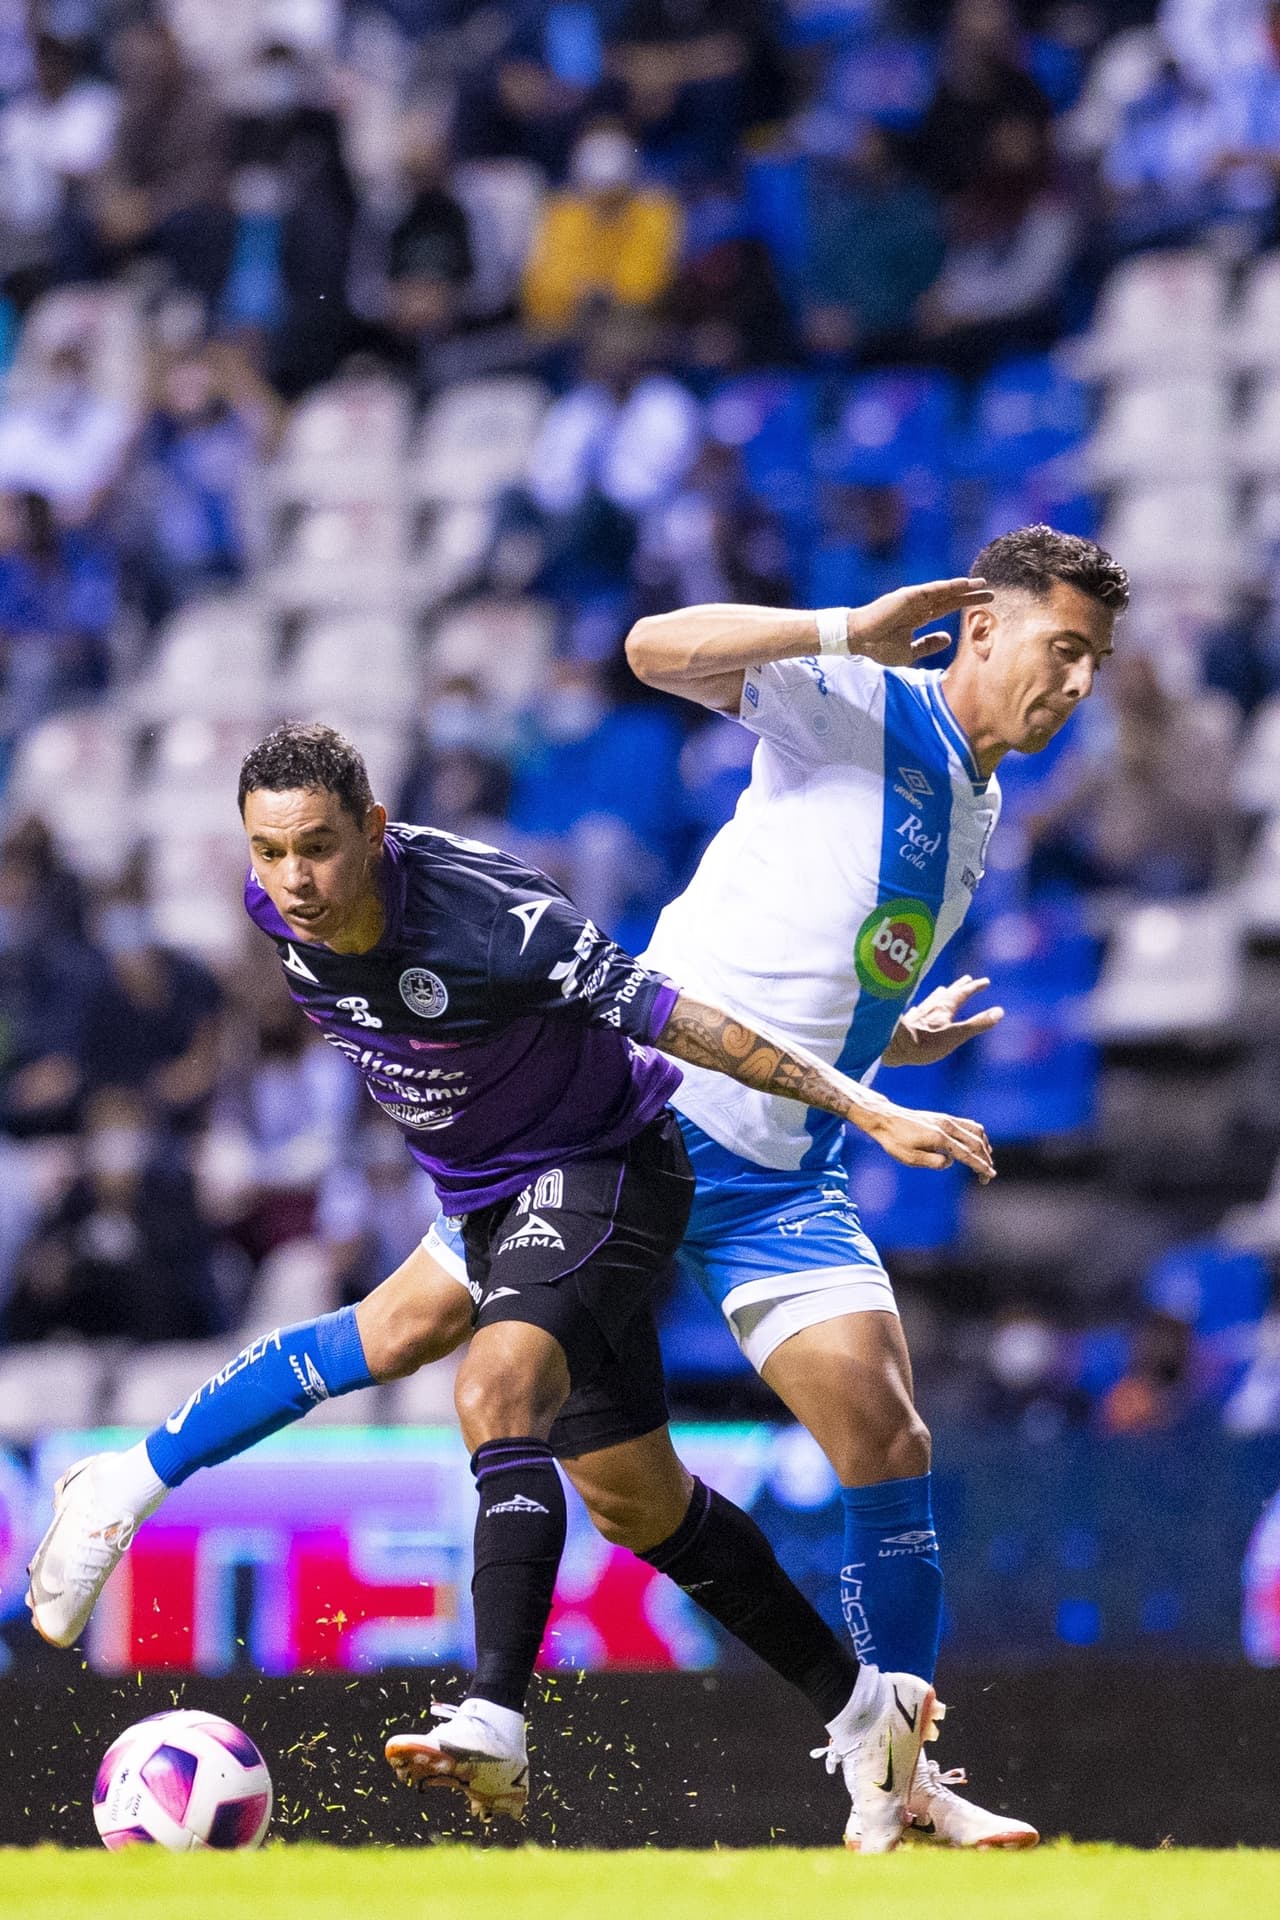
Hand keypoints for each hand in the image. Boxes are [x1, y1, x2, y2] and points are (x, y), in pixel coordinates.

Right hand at [845, 578, 992, 666]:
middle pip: (950, 598)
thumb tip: (948, 638)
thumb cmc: (879, 647)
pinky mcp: (910, 596)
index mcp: (918, 617)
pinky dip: (950, 586)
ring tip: (983, 585)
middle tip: (991, 594)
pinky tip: (965, 584)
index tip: (981, 607)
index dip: (963, 605)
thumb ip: (928, 645)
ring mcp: (914, 599)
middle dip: (970, 596)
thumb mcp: (909, 652)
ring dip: (964, 588)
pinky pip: (935, 589)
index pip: (946, 608)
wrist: (860, 640)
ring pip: (945, 592)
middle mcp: (918, 605)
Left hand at [860, 1099, 995, 1182]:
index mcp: (939, 1138)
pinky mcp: (944, 1117)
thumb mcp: (910, 1158)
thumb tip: (950, 1162)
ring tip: (986, 1161)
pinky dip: (978, 1135)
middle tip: (986, 1176)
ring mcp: (947, 1119)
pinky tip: (978, 1144)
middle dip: (985, 1160)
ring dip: (985, 1147)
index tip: (990, 1176)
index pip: (966, 1154)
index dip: (980, 1166)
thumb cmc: (895, 1141)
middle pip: (976, 1143)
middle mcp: (946, 1126)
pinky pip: (969, 1124)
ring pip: (976, 1132)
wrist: (886, 1119)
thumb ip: (933, 1162)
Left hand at [882, 974, 1004, 1067]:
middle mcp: (930, 1008)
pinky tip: (915, 1008)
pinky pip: (915, 1011)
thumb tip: (1000, 1012)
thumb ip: (977, 1024)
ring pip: (930, 1000)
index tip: (984, 981)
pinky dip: (921, 1007)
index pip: (962, 994)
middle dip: (959, 987)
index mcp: (944, 1009)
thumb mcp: (955, 1035)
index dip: (974, 988)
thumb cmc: (923, 1043)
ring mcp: (916, 1015)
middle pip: (947, 994)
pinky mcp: (904, 1023)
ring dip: (940, 994)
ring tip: (943, 989)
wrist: (889, 1047)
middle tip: (967, 978)